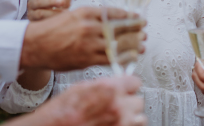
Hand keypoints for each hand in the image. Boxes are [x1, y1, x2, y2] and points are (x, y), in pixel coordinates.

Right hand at [3, 76, 145, 125]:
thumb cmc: (63, 110)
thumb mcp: (82, 86)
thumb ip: (104, 84)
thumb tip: (115, 83)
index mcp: (109, 88)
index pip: (135, 81)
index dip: (129, 84)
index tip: (127, 87)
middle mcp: (118, 106)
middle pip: (138, 100)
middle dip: (129, 101)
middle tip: (119, 103)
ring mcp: (120, 123)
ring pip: (140, 116)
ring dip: (131, 116)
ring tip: (118, 115)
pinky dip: (129, 125)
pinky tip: (116, 123)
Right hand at [21, 7, 145, 70]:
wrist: (34, 45)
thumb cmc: (51, 30)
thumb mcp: (71, 16)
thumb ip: (89, 19)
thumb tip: (108, 23)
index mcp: (86, 12)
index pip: (114, 13)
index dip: (129, 16)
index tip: (138, 18)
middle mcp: (89, 26)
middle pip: (119, 28)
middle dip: (134, 30)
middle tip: (144, 31)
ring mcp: (88, 43)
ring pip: (117, 44)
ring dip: (132, 46)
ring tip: (142, 46)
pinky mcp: (86, 59)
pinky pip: (110, 59)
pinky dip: (122, 59)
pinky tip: (130, 58)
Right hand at [27, 0, 70, 20]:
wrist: (42, 19)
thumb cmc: (51, 6)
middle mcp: (33, 3)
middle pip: (39, 1)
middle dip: (51, 1)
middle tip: (62, 2)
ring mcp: (32, 14)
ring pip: (40, 13)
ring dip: (53, 13)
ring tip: (65, 13)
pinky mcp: (35, 24)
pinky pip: (42, 23)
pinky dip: (51, 22)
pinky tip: (60, 22)